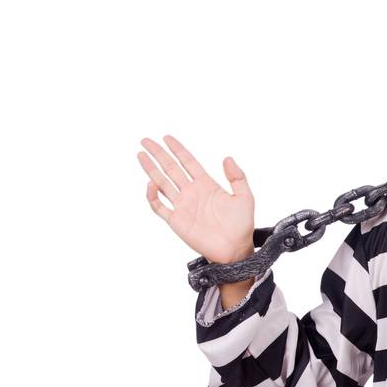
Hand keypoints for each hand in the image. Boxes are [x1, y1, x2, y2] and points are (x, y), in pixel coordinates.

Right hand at [138, 134, 255, 263]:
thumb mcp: (245, 197)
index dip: (178, 149)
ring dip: (151, 169)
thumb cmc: (242, 224)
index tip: (167, 137)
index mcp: (206, 184)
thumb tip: (227, 157)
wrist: (235, 249)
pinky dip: (152, 196)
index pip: (188, 162)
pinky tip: (151, 184)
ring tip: (141, 155)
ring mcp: (182, 205)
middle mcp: (192, 192)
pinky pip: (159, 206)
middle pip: (171, 168)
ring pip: (162, 183)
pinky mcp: (176, 220)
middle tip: (145, 140)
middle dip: (159, 154)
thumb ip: (237, 177)